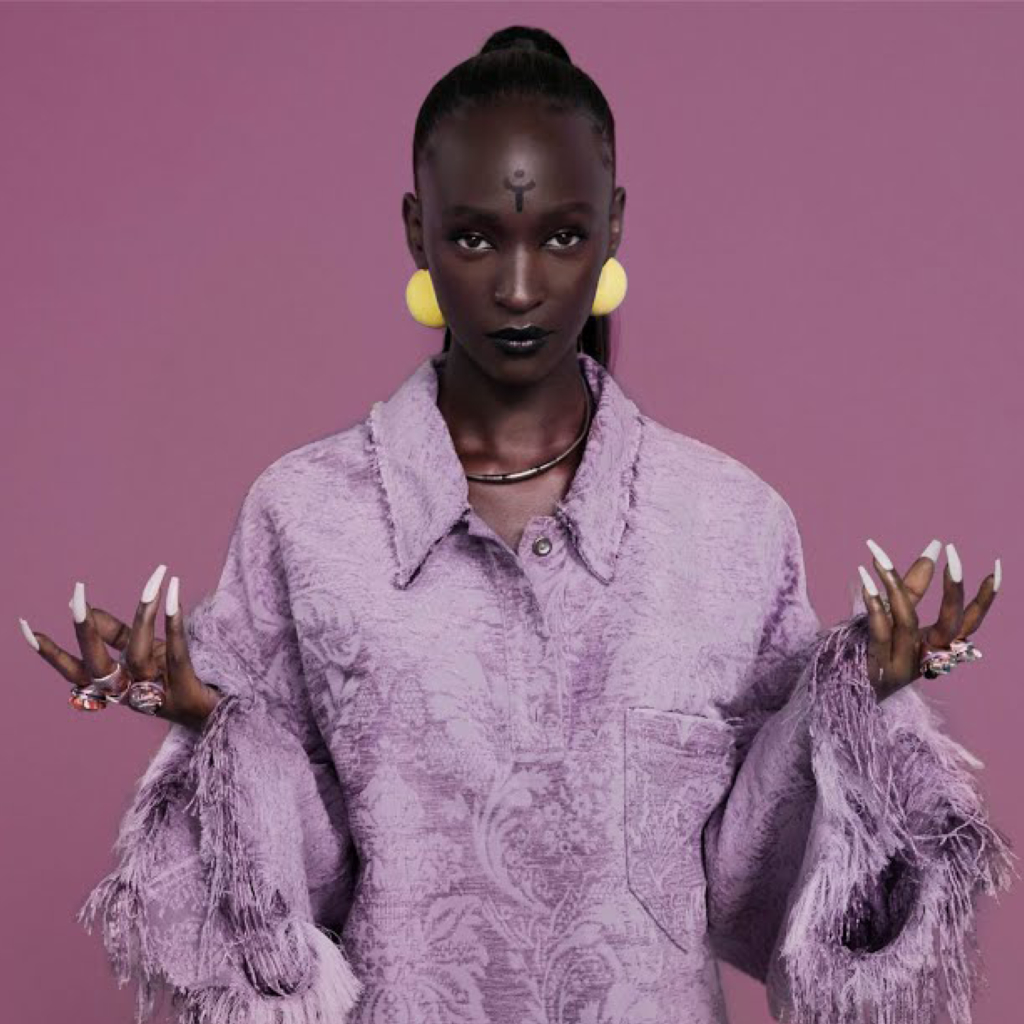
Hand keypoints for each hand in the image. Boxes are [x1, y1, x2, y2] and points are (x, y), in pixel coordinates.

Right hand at [19, 564, 220, 729]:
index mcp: (115, 687)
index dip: (50, 652)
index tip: (26, 627)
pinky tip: (173, 596)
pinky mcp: (185, 687)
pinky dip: (174, 622)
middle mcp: (129, 694)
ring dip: (144, 613)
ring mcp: (156, 694)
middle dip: (85, 631)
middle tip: (76, 595)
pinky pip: (177, 651)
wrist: (216, 714)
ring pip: (140, 653)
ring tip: (153, 582)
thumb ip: (115, 635)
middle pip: (98, 665)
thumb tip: (86, 610)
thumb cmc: (174, 679)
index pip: (75, 670)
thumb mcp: (143, 655)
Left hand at [857, 539, 999, 702]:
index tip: (996, 569)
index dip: (985, 600)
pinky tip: (864, 579)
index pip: (968, 623)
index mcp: (933, 648)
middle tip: (953, 553)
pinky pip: (879, 631)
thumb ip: (911, 587)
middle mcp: (922, 658)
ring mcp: (899, 664)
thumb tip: (935, 547)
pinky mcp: (874, 664)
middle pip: (949, 624)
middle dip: (953, 589)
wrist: (840, 694)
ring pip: (907, 621)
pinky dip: (873, 604)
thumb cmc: (867, 652)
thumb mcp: (894, 618)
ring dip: (894, 583)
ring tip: (878, 556)